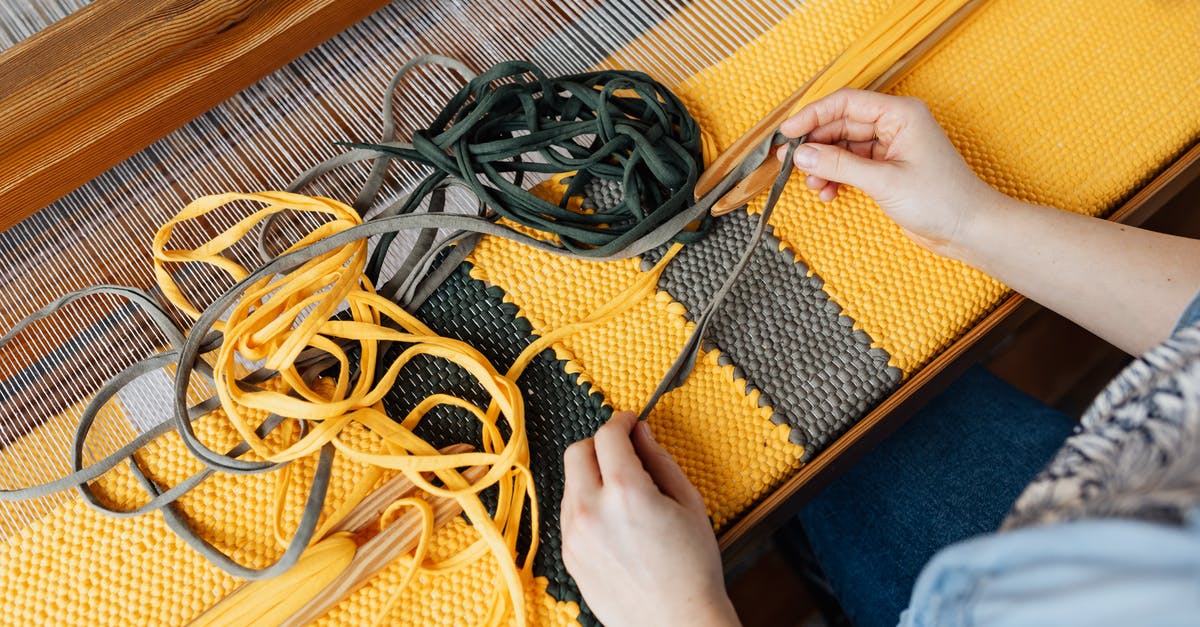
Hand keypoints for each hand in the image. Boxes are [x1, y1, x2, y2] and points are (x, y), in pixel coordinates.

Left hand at [561, 411, 740, 626]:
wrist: (676, 623)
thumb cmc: (692, 569)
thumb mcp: (689, 504)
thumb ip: (660, 460)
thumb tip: (641, 433)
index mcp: (626, 492)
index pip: (608, 435)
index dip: (621, 421)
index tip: (630, 422)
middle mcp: (591, 510)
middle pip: (577, 451)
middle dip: (599, 444)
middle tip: (624, 452)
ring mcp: (574, 535)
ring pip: (570, 482)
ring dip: (591, 474)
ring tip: (624, 492)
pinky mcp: (569, 555)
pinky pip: (569, 513)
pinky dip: (586, 503)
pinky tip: (614, 519)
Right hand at [778, 88, 1007, 258]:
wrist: (969, 229)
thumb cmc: (941, 199)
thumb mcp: (884, 181)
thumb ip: (840, 165)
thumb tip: (802, 154)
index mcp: (900, 114)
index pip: (846, 102)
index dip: (813, 115)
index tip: (787, 131)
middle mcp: (894, 125)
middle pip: (841, 124)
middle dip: (814, 143)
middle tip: (788, 161)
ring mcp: (890, 147)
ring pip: (843, 147)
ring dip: (824, 164)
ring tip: (811, 184)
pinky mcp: (887, 169)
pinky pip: (852, 165)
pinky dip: (836, 177)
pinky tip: (828, 193)